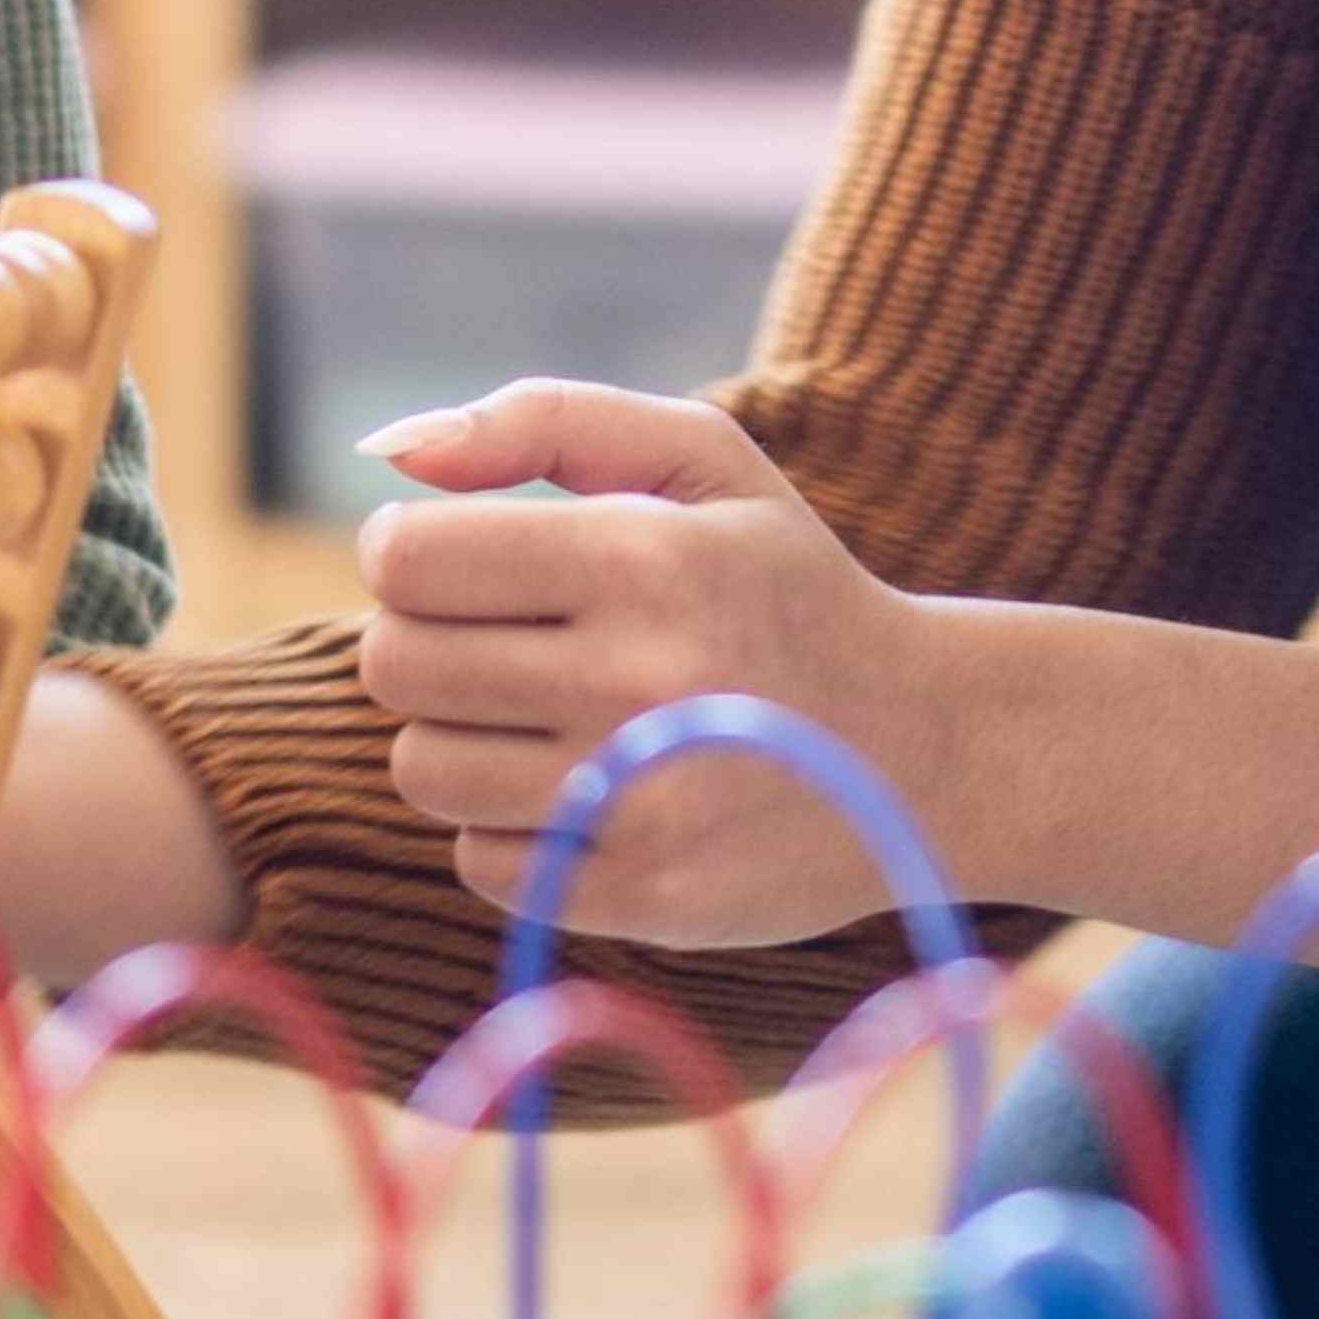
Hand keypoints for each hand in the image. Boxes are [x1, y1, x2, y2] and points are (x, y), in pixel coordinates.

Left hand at [355, 383, 949, 944]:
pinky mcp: (645, 897)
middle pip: (396, 666)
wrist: (928, 750)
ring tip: (547, 716)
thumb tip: (390, 454)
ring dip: (462, 739)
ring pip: (423, 771)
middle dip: (427, 644)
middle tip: (506, 642)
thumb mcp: (700, 460)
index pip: (409, 561)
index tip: (462, 564)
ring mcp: (642, 802)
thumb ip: (542, 421)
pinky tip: (588, 792)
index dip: (410, 555)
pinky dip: (512, 829)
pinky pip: (482, 864)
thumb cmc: (781, 585)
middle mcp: (639, 680)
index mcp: (644, 556)